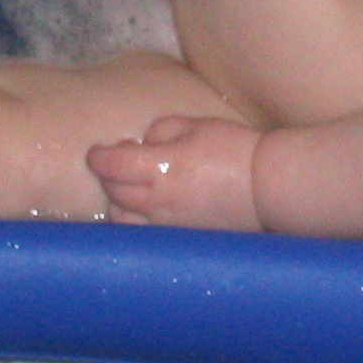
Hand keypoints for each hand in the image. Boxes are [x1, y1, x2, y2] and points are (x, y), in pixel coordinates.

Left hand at [87, 115, 262, 230]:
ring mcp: (167, 224)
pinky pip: (143, 233)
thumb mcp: (196, 125)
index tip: (95, 153)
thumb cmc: (233, 149)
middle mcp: (157, 201)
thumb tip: (141, 144)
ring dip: (118, 202)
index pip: (112, 165)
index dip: (98, 157)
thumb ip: (161, 130)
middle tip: (116, 165)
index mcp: (160, 168)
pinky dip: (136, 221)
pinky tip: (145, 209)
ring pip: (123, 220)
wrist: (267, 186)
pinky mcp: (180, 237)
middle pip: (113, 192)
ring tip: (130, 190)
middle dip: (108, 177)